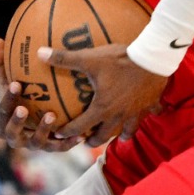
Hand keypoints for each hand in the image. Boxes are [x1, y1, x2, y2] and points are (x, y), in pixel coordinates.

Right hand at [0, 38, 84, 151]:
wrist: (31, 116)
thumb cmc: (17, 95)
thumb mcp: (7, 80)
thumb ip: (1, 63)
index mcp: (1, 120)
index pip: (1, 111)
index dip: (7, 99)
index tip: (17, 84)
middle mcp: (15, 136)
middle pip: (12, 132)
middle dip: (17, 121)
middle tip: (25, 108)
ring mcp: (32, 144)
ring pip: (36, 142)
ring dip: (43, 129)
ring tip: (52, 116)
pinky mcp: (50, 147)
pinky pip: (58, 147)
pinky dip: (68, 142)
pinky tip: (78, 134)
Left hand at [38, 44, 167, 146]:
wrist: (153, 59)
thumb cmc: (119, 60)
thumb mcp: (89, 58)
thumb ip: (63, 58)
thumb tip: (40, 53)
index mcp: (102, 108)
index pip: (81, 126)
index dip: (67, 131)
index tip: (58, 134)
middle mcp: (119, 115)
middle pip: (104, 135)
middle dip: (93, 140)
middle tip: (85, 141)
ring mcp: (136, 111)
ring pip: (126, 130)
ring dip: (118, 134)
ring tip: (115, 136)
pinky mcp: (149, 104)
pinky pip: (145, 116)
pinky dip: (141, 119)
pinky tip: (141, 115)